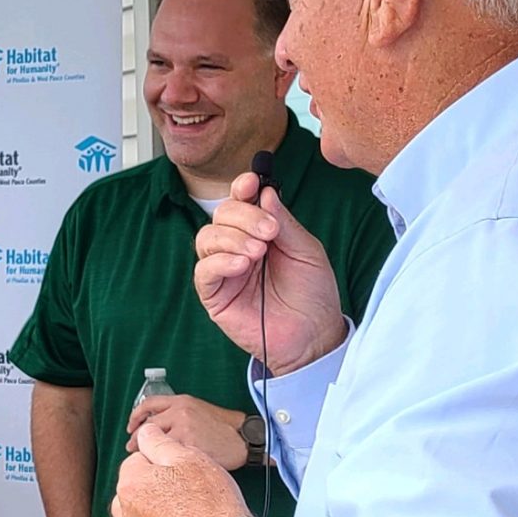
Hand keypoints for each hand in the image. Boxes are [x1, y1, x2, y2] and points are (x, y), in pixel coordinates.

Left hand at [111, 429, 248, 516]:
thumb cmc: (212, 501)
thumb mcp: (189, 457)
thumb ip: (158, 442)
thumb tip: (144, 434)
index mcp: (129, 486)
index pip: (136, 463)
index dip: (161, 464)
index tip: (182, 473)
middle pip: (134, 495)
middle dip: (153, 491)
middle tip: (186, 496)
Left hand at [124, 393, 247, 470]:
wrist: (244, 439)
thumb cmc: (226, 429)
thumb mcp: (200, 411)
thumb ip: (178, 416)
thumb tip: (156, 430)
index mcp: (182, 401)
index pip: (149, 403)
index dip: (136, 415)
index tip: (131, 426)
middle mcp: (179, 411)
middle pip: (147, 425)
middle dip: (136, 439)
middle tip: (132, 449)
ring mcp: (183, 428)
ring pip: (154, 442)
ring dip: (146, 452)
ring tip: (144, 461)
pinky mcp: (188, 445)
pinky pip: (166, 455)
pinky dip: (160, 462)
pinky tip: (161, 467)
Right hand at [194, 171, 346, 373]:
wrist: (314, 334)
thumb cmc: (312, 294)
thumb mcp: (306, 250)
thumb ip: (284, 222)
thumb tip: (265, 192)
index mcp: (259, 232)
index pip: (240, 202)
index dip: (242, 188)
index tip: (252, 182)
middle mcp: (238, 247)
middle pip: (221, 215)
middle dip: (243, 216)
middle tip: (269, 232)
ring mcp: (225, 271)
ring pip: (206, 238)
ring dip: (231, 238)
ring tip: (258, 252)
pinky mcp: (215, 296)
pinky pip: (203, 271)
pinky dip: (220, 262)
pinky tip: (242, 265)